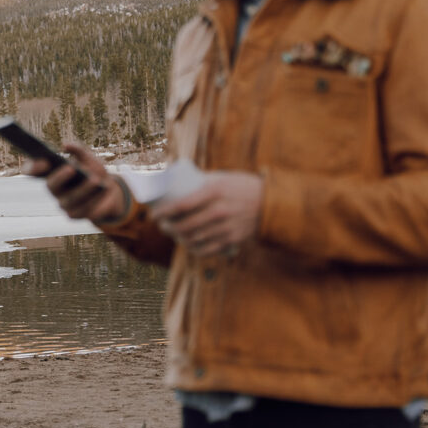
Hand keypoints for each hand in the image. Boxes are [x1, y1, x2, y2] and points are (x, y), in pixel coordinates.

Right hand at [26, 142, 126, 222]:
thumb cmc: (94, 172)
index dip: (33, 167)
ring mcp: (63, 204)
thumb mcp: (88, 159)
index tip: (42, 160)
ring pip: (70, 199)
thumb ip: (78, 150)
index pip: (33, 171)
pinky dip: (94, 200)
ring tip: (95, 180)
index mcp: (52, 173)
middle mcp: (54, 189)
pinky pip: (83, 210)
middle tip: (71, 168)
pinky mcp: (74, 215)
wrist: (109, 191)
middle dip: (60, 177)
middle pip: (51, 186)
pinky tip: (102, 191)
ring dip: (83, 189)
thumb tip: (66, 146)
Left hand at [148, 171, 263, 256]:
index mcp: (214, 191)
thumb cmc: (243, 185)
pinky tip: (188, 245)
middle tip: (162, 225)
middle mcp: (219, 210)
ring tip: (173, 234)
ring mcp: (227, 227)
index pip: (181, 206)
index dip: (163, 213)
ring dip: (179, 239)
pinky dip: (195, 249)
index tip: (154, 215)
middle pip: (185, 225)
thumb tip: (176, 183)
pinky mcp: (234, 239)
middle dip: (168, 228)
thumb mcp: (222, 178)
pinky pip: (209, 249)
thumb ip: (202, 183)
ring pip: (194, 239)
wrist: (273, 202)